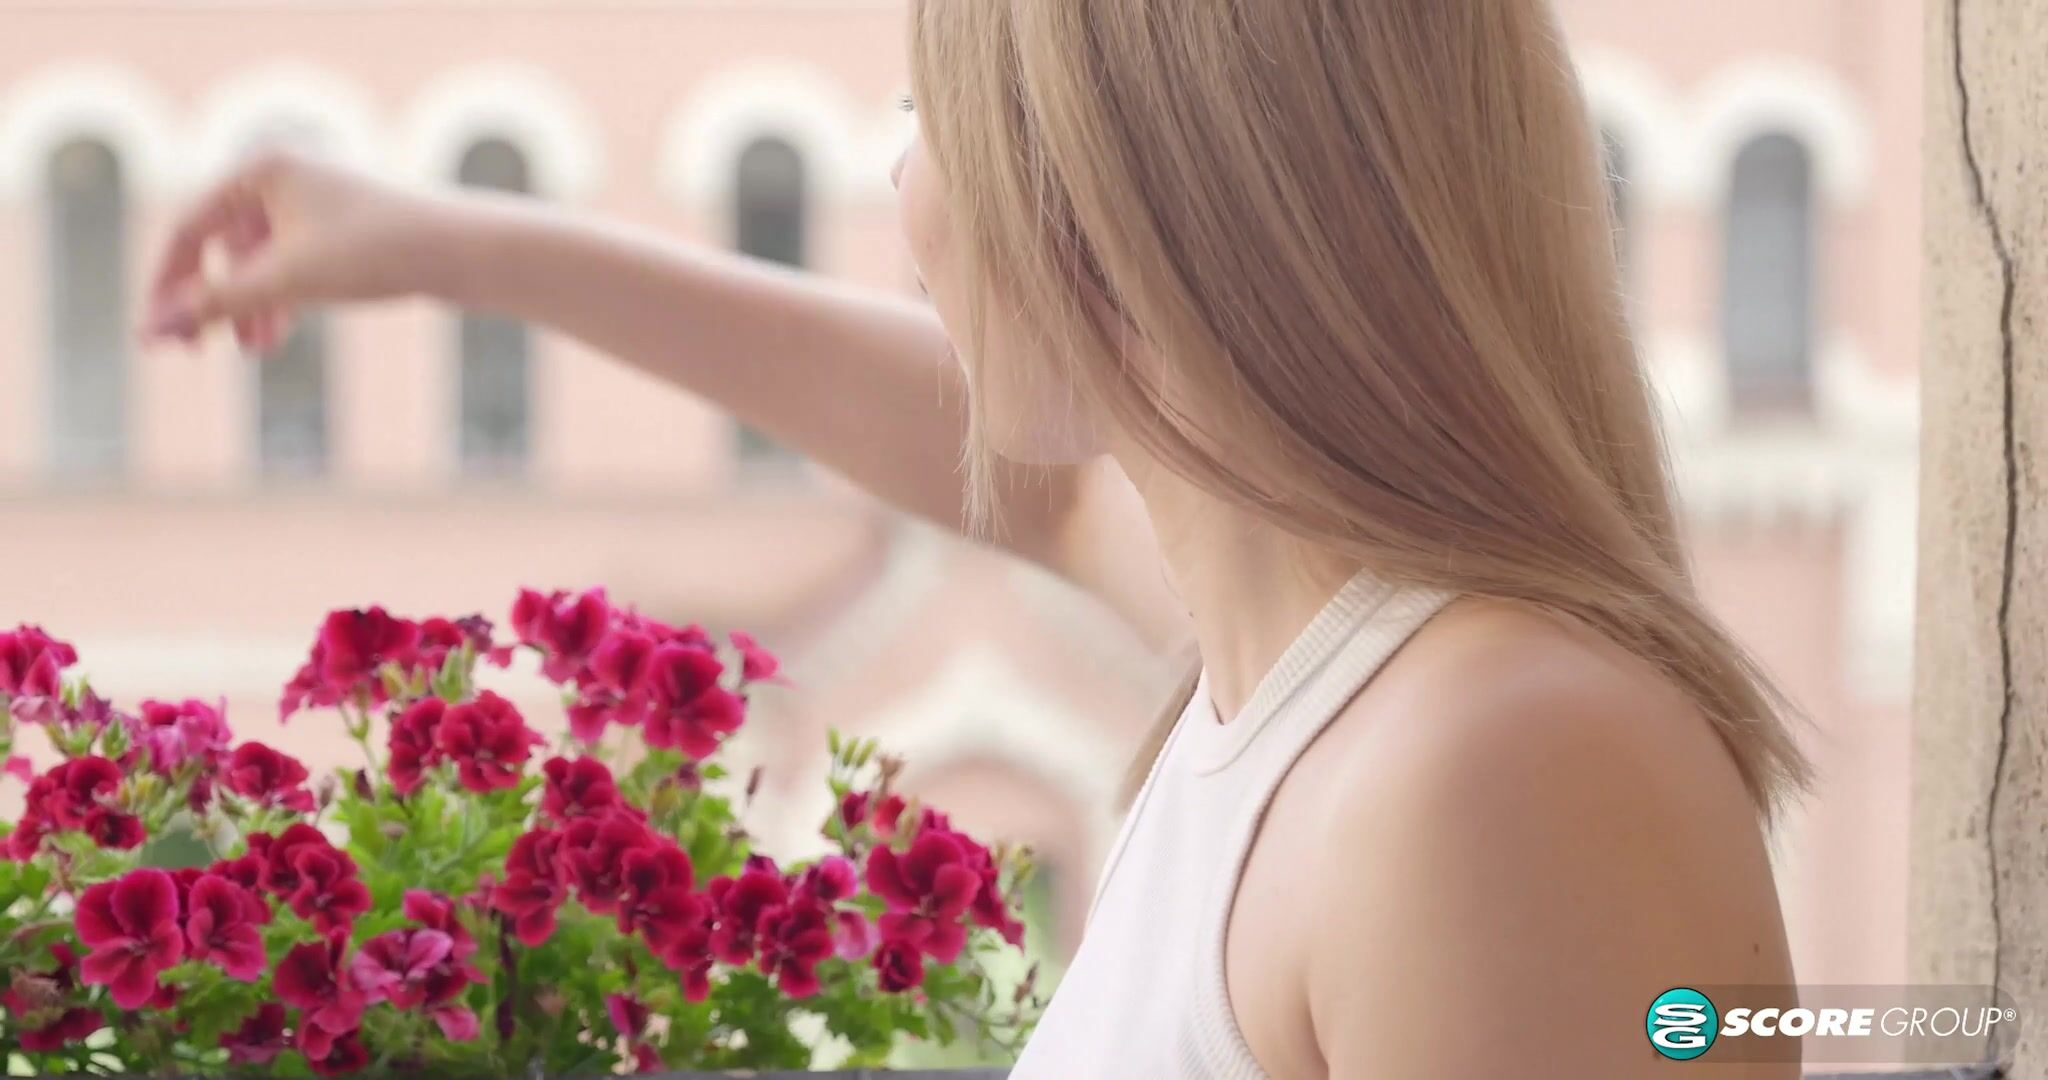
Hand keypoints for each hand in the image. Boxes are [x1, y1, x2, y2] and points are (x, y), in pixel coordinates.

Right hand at [141, 150, 458, 351]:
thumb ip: (214, 304)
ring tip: (253, 350)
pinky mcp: (342, 226)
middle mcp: (285, 172)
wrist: (464, 251)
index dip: (167, 284)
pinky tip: (276, 336)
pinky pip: (290, 262)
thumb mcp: (284, 281)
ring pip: (258, 258)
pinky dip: (279, 298)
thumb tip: (149, 331)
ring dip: (246, 306)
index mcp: (261, 165)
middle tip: (194, 350)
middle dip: (210, 299)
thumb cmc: (376, 253)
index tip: (155, 335)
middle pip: (221, 243)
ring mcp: (315, 198)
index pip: (188, 227)